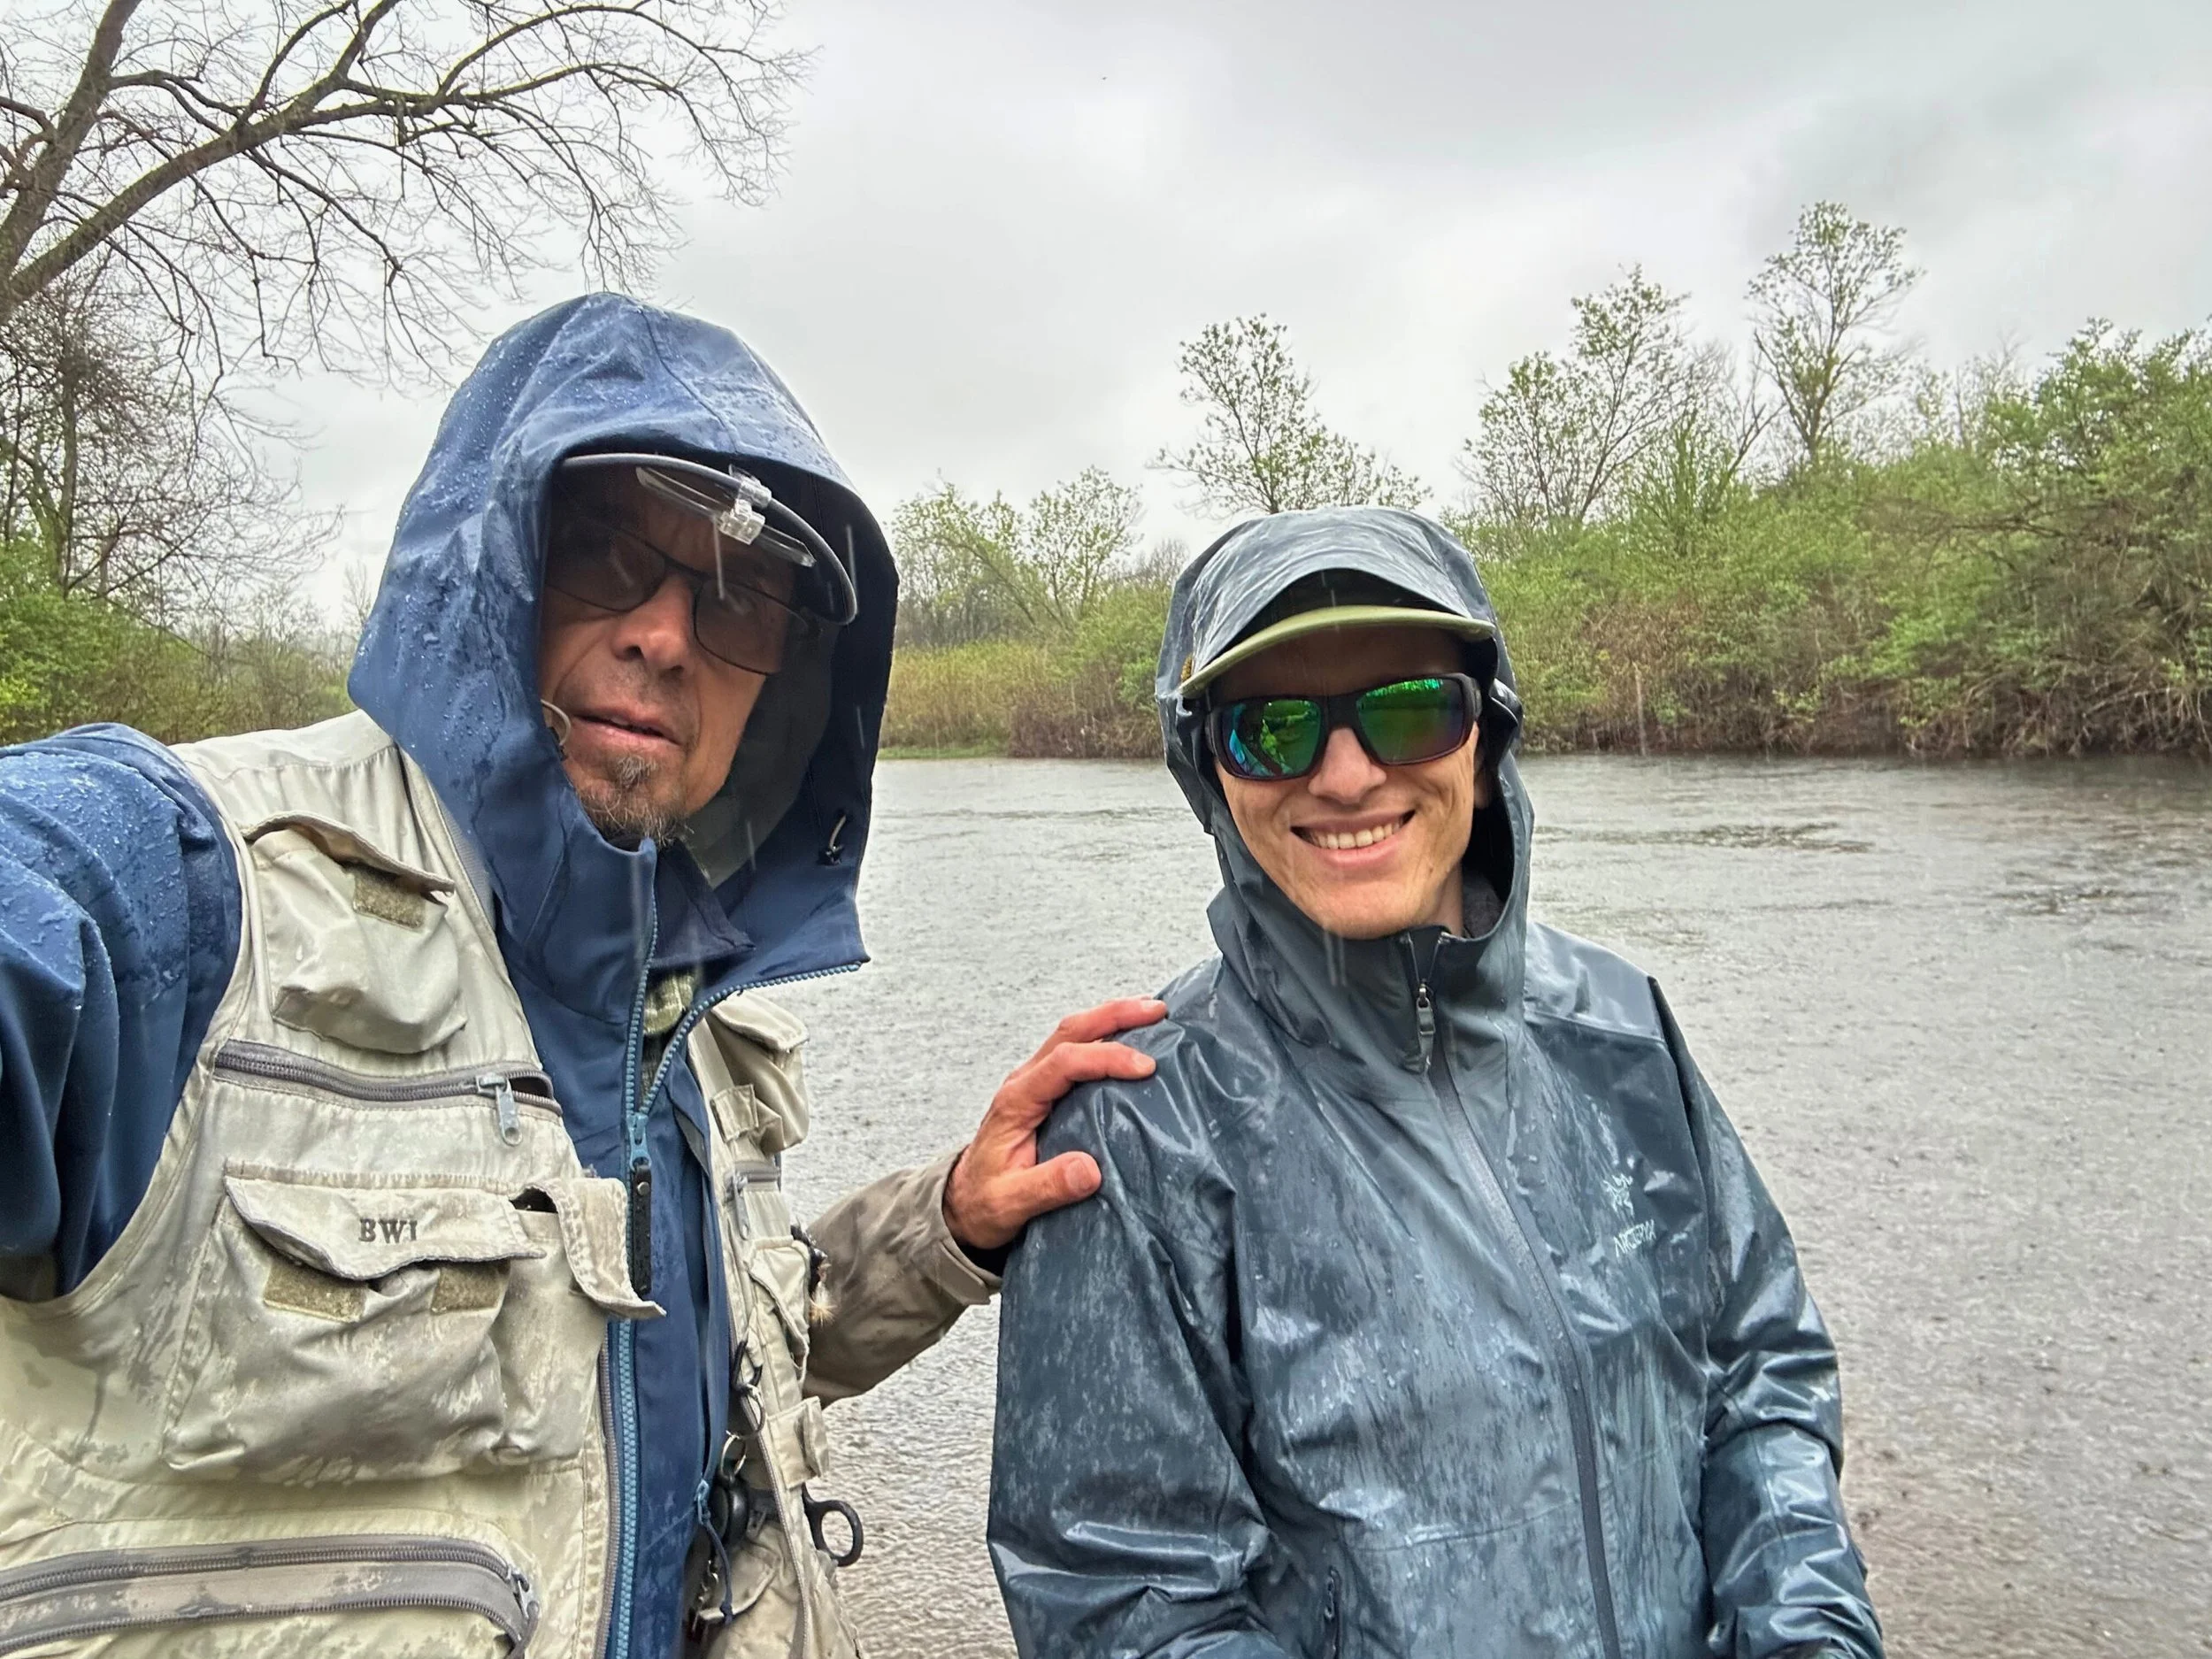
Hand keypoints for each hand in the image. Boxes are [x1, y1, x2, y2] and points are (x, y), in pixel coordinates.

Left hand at [942, 997, 1167, 1251]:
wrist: (965, 1202)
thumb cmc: (984, 1201)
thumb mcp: (1010, 1204)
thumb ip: (1046, 1188)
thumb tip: (1089, 1170)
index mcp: (1017, 1101)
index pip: (1064, 1063)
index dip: (1106, 1058)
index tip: (1144, 1068)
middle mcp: (1025, 1081)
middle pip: (1071, 1032)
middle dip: (1115, 1015)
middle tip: (1157, 1012)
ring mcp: (1036, 1082)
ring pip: (1075, 1034)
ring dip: (1113, 1019)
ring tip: (1154, 1014)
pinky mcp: (1047, 1089)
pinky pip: (1078, 1051)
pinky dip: (1107, 1036)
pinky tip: (1134, 1039)